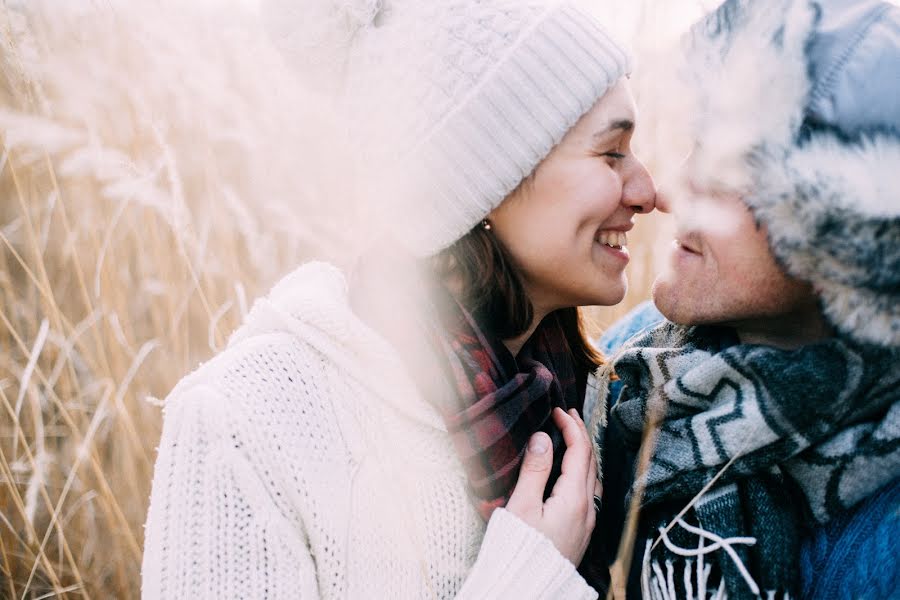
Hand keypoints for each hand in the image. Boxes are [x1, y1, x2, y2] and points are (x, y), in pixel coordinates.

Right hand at [505, 407, 599, 565]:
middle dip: (582, 434)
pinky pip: (590, 492)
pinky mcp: (581, 532)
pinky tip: (574, 473)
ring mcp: (587, 522)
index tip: (558, 410)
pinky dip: (584, 471)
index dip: (571, 426)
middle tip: (568, 415)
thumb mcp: (522, 506)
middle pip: (591, 461)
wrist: (528, 587)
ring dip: (585, 453)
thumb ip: (534, 470)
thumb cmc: (520, 549)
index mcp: (574, 498)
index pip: (580, 451)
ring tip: (573, 438)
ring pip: (593, 477)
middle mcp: (587, 509)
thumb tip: (542, 438)